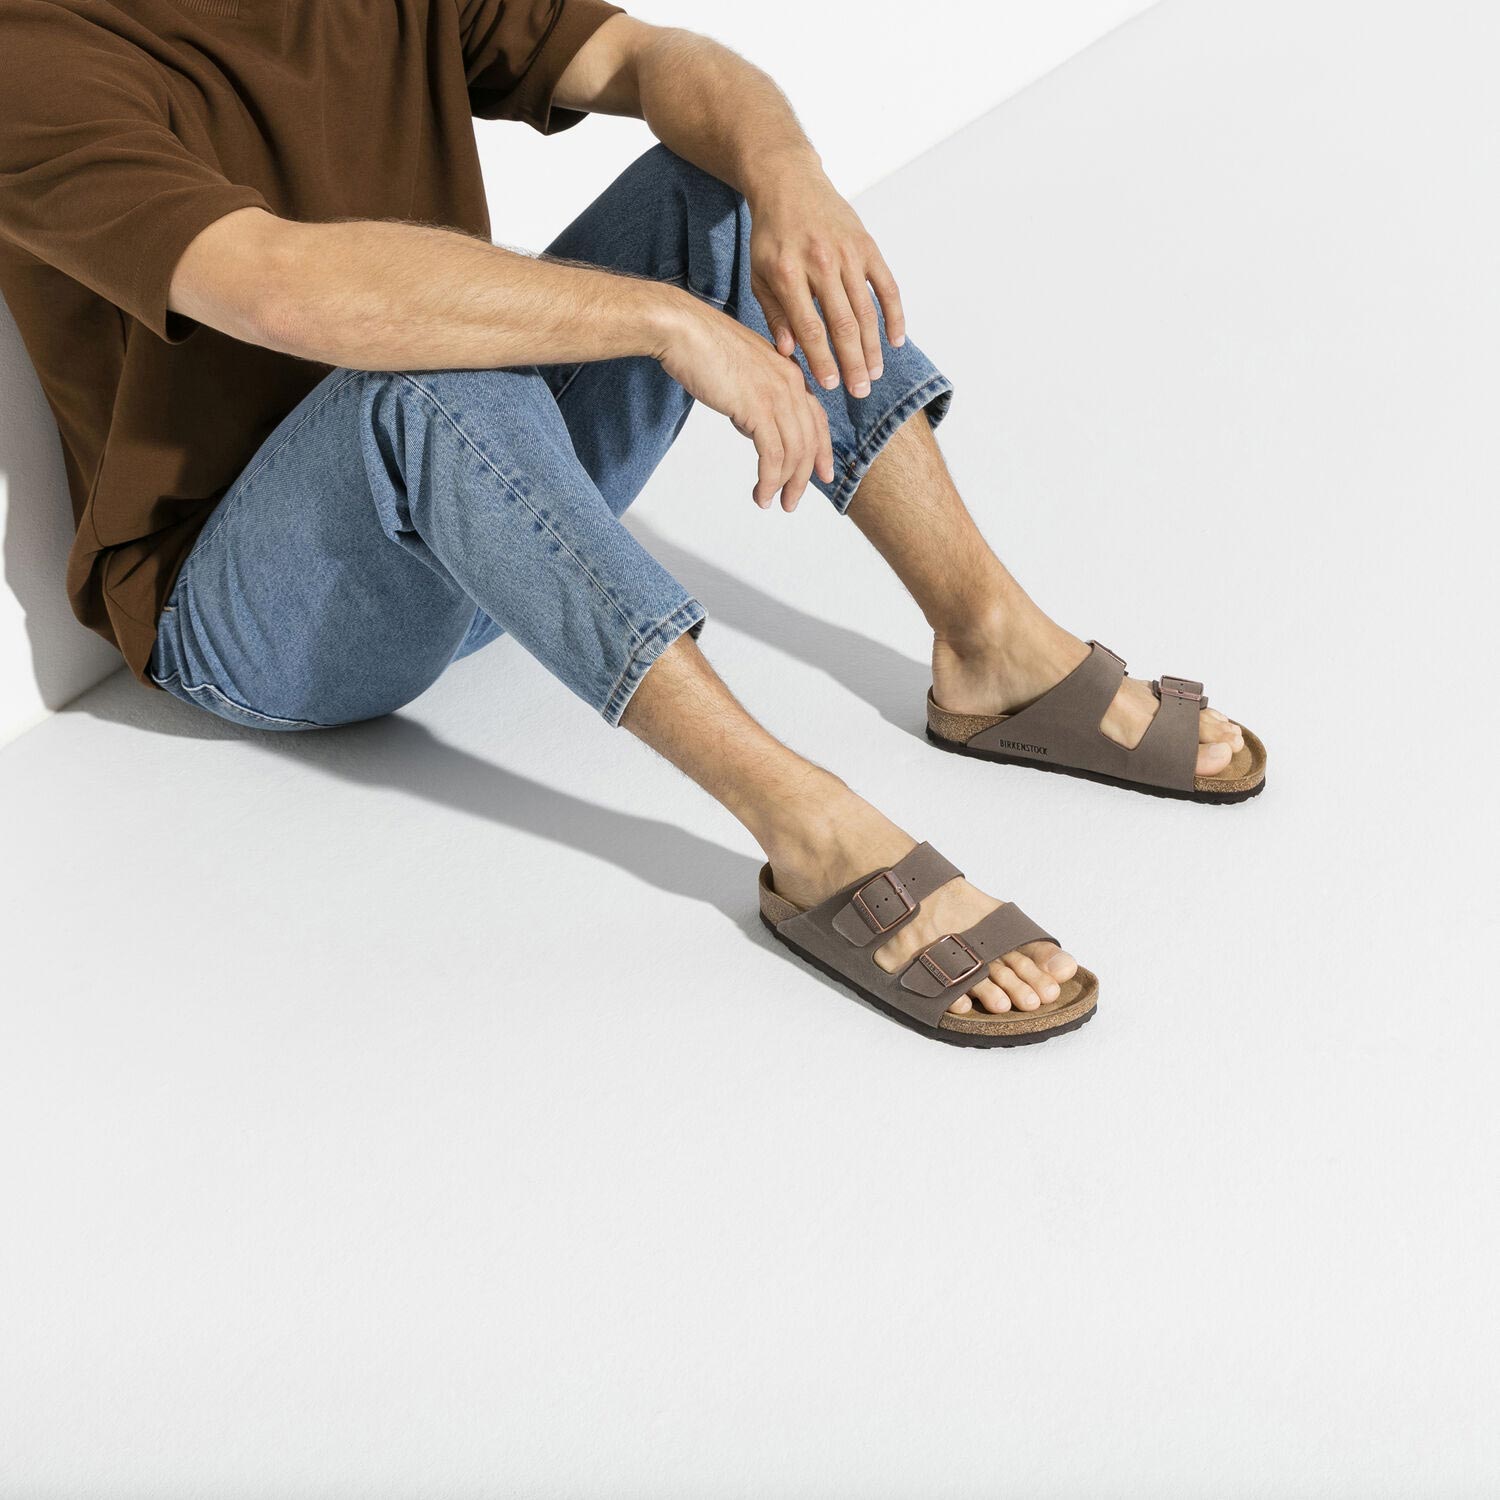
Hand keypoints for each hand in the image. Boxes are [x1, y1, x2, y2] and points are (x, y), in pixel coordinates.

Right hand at [653, 290, 834, 510]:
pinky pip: (773, 455)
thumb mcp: (741, 371)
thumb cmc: (701, 347)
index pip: (816, 418)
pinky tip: (761, 494)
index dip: (821, 450)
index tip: (821, 475)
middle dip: (804, 477)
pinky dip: (770, 480)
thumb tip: (751, 423)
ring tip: (773, 504)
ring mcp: (776, 395)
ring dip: (786, 484)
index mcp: (789, 371)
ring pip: (795, 452)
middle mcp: (790, 382)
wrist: (683, 330)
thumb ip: (754, 395)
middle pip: (810, 440)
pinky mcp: (758, 408)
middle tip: (792, 502)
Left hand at [747, 167, 905, 397]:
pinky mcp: (867, 245)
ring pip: (866, 310)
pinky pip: (886, 286)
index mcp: (788, 273)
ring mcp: (848, 253)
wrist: (789, 182)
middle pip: (842, 324)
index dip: (821, 359)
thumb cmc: (771, 236)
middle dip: (852, 362)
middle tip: (860, 392)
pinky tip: (895, 341)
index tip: (830, 386)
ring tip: (875, 375)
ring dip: (873, 347)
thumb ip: (774, 314)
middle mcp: (821, 262)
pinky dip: (894, 315)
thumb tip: (788, 354)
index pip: (810, 327)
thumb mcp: (759, 274)